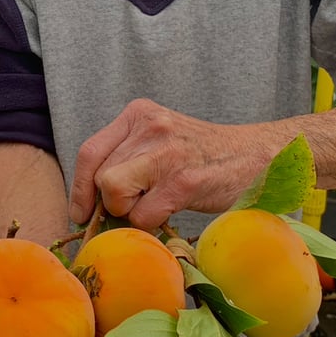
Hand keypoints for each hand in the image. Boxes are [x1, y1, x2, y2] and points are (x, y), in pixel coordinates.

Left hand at [69, 99, 264, 230]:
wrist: (256, 156)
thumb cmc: (201, 155)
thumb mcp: (159, 139)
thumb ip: (126, 156)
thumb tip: (88, 202)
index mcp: (139, 113)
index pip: (89, 152)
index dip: (79, 188)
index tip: (81, 213)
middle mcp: (150, 126)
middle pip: (100, 177)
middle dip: (110, 203)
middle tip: (133, 208)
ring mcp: (167, 153)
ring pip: (114, 194)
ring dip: (130, 212)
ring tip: (156, 204)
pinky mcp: (184, 181)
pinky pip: (143, 216)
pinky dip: (152, 223)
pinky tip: (173, 210)